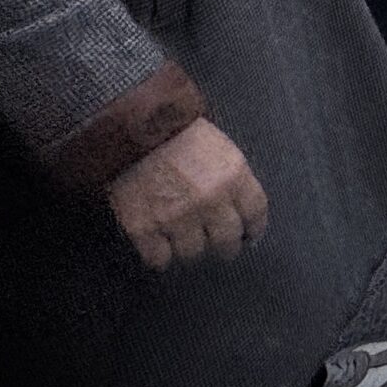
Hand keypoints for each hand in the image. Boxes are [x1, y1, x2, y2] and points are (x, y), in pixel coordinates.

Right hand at [108, 119, 268, 269]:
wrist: (131, 127)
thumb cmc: (178, 131)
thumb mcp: (220, 146)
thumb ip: (232, 178)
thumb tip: (240, 208)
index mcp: (233, 176)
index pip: (255, 213)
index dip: (254, 228)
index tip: (249, 235)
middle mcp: (210, 201)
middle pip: (227, 242)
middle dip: (226, 247)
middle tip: (219, 246)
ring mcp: (176, 218)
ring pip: (193, 254)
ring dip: (191, 249)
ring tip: (185, 241)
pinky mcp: (145, 229)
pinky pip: (159, 259)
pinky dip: (160, 257)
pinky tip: (160, 248)